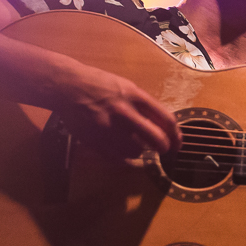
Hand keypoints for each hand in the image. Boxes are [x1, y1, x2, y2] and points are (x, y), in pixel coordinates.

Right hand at [53, 64, 181, 159]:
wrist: (67, 86)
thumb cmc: (99, 84)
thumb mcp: (126, 87)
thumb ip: (144, 105)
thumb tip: (163, 125)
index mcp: (135, 96)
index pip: (166, 119)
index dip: (177, 136)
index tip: (178, 143)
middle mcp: (124, 112)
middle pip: (157, 139)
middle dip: (165, 148)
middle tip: (164, 151)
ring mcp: (109, 128)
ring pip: (138, 151)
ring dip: (141, 151)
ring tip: (137, 145)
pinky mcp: (96, 141)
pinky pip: (118, 159)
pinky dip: (127, 161)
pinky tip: (128, 157)